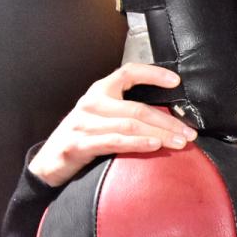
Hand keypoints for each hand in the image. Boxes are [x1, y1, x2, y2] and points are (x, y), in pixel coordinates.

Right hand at [28, 63, 196, 186]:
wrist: (48, 163)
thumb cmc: (82, 138)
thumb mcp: (102, 118)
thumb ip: (125, 112)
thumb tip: (165, 119)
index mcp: (99, 92)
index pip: (128, 72)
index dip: (152, 74)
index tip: (175, 81)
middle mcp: (92, 104)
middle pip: (138, 108)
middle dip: (168, 122)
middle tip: (189, 132)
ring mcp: (84, 123)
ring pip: (130, 125)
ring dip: (160, 134)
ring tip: (180, 142)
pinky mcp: (80, 144)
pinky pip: (114, 142)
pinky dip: (137, 143)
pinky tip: (154, 146)